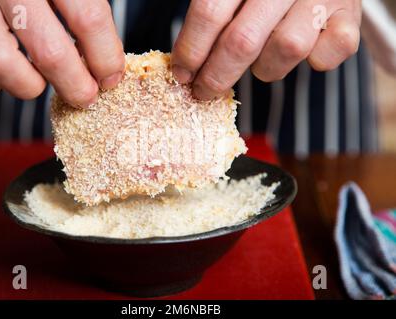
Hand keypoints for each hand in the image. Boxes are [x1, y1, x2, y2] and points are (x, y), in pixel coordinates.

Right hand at [0, 0, 124, 106]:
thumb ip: (88, 12)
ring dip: (30, 86)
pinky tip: (8, 74)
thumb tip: (109, 67)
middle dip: (75, 86)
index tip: (111, 78)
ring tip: (42, 81)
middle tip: (85, 96)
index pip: (88, 19)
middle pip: (49, 52)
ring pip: (1, 66)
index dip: (105, 58)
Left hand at [172, 0, 360, 99]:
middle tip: (204, 91)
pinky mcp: (350, 15)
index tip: (182, 74)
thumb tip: (183, 63)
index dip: (191, 50)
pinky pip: (328, 55)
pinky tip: (304, 51)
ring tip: (258, 61)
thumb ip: (211, 13)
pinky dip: (314, 61)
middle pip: (241, 41)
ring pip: (285, 49)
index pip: (209, 13)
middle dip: (216, 76)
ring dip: (264, 68)